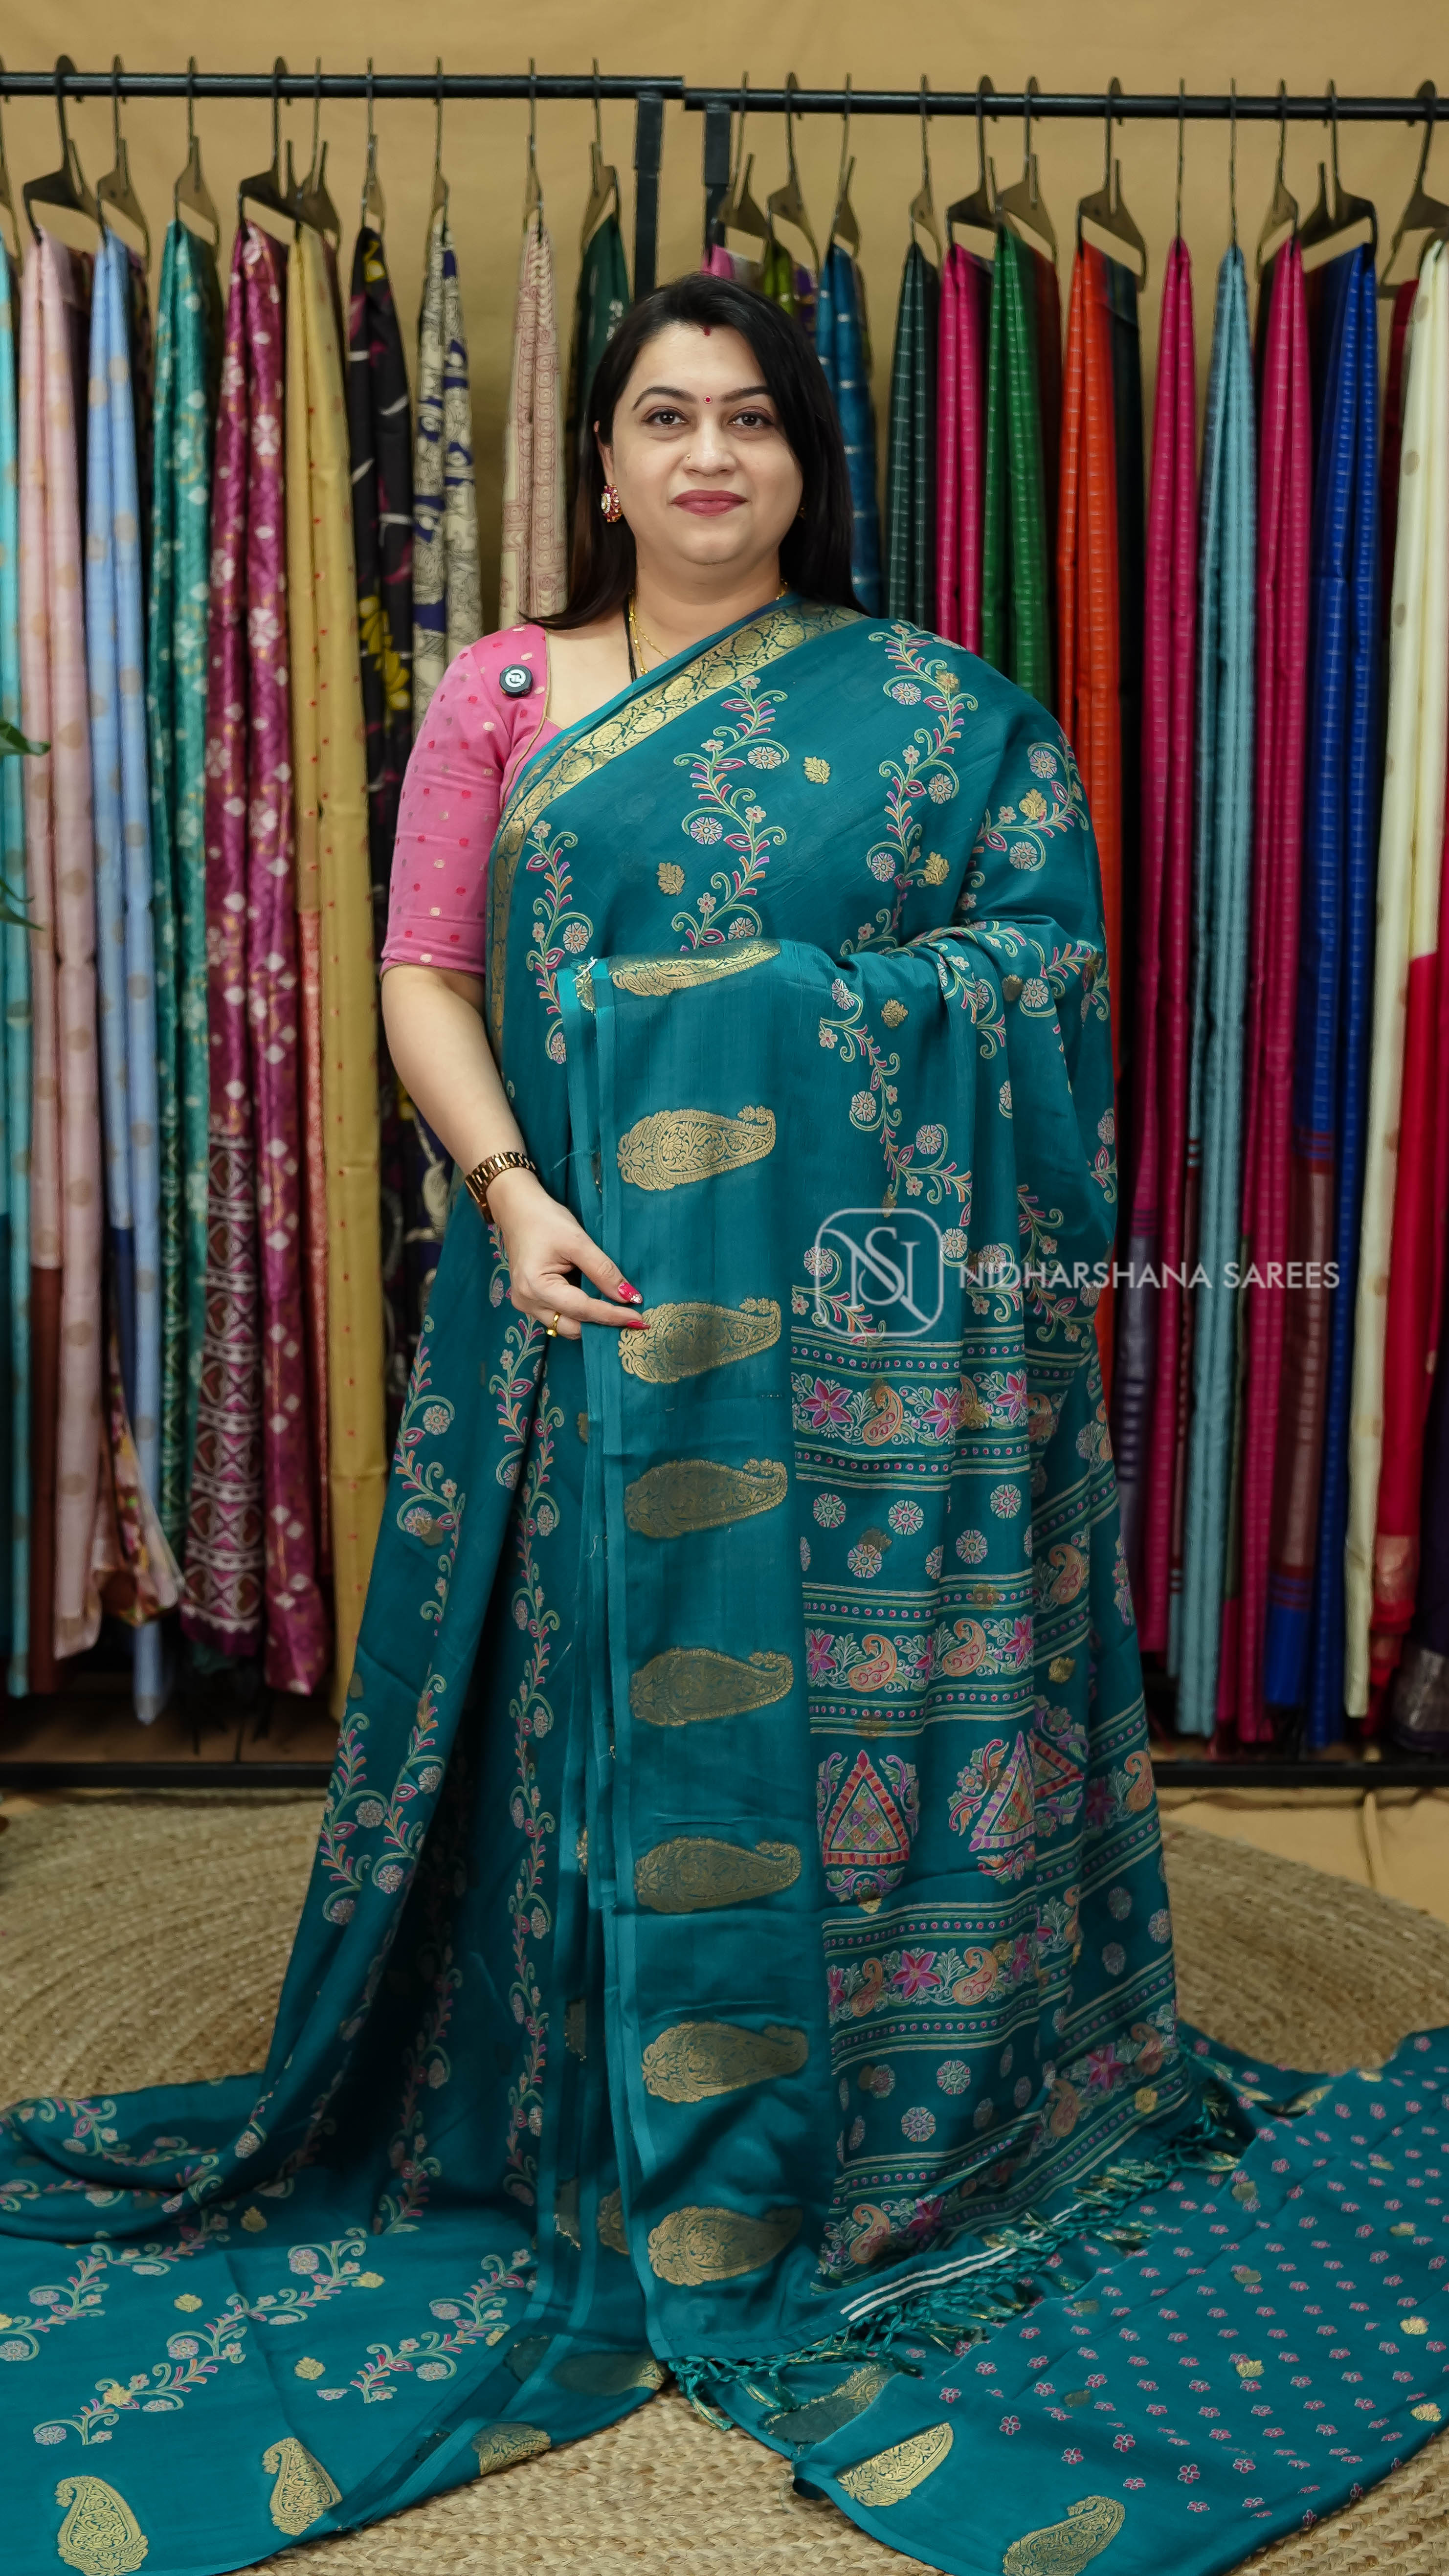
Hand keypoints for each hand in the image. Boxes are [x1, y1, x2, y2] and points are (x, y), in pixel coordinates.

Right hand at [486, 1168, 643, 1339]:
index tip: (639, 1320)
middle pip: (573, 1326)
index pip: (583, 1310)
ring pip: (566, 1325)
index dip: (612, 1316)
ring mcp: (526, 1303)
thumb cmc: (546, 1220)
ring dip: (591, 1321)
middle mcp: (527, 1301)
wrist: (518, 1210)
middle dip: (602, 1325)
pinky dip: (580, 1313)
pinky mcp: (530, 1300)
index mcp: (536, 1287)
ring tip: (617, 1311)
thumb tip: (629, 1296)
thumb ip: (603, 1271)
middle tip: (632, 1319)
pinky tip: (597, 1302)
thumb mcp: (578, 1241)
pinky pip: (559, 1316)